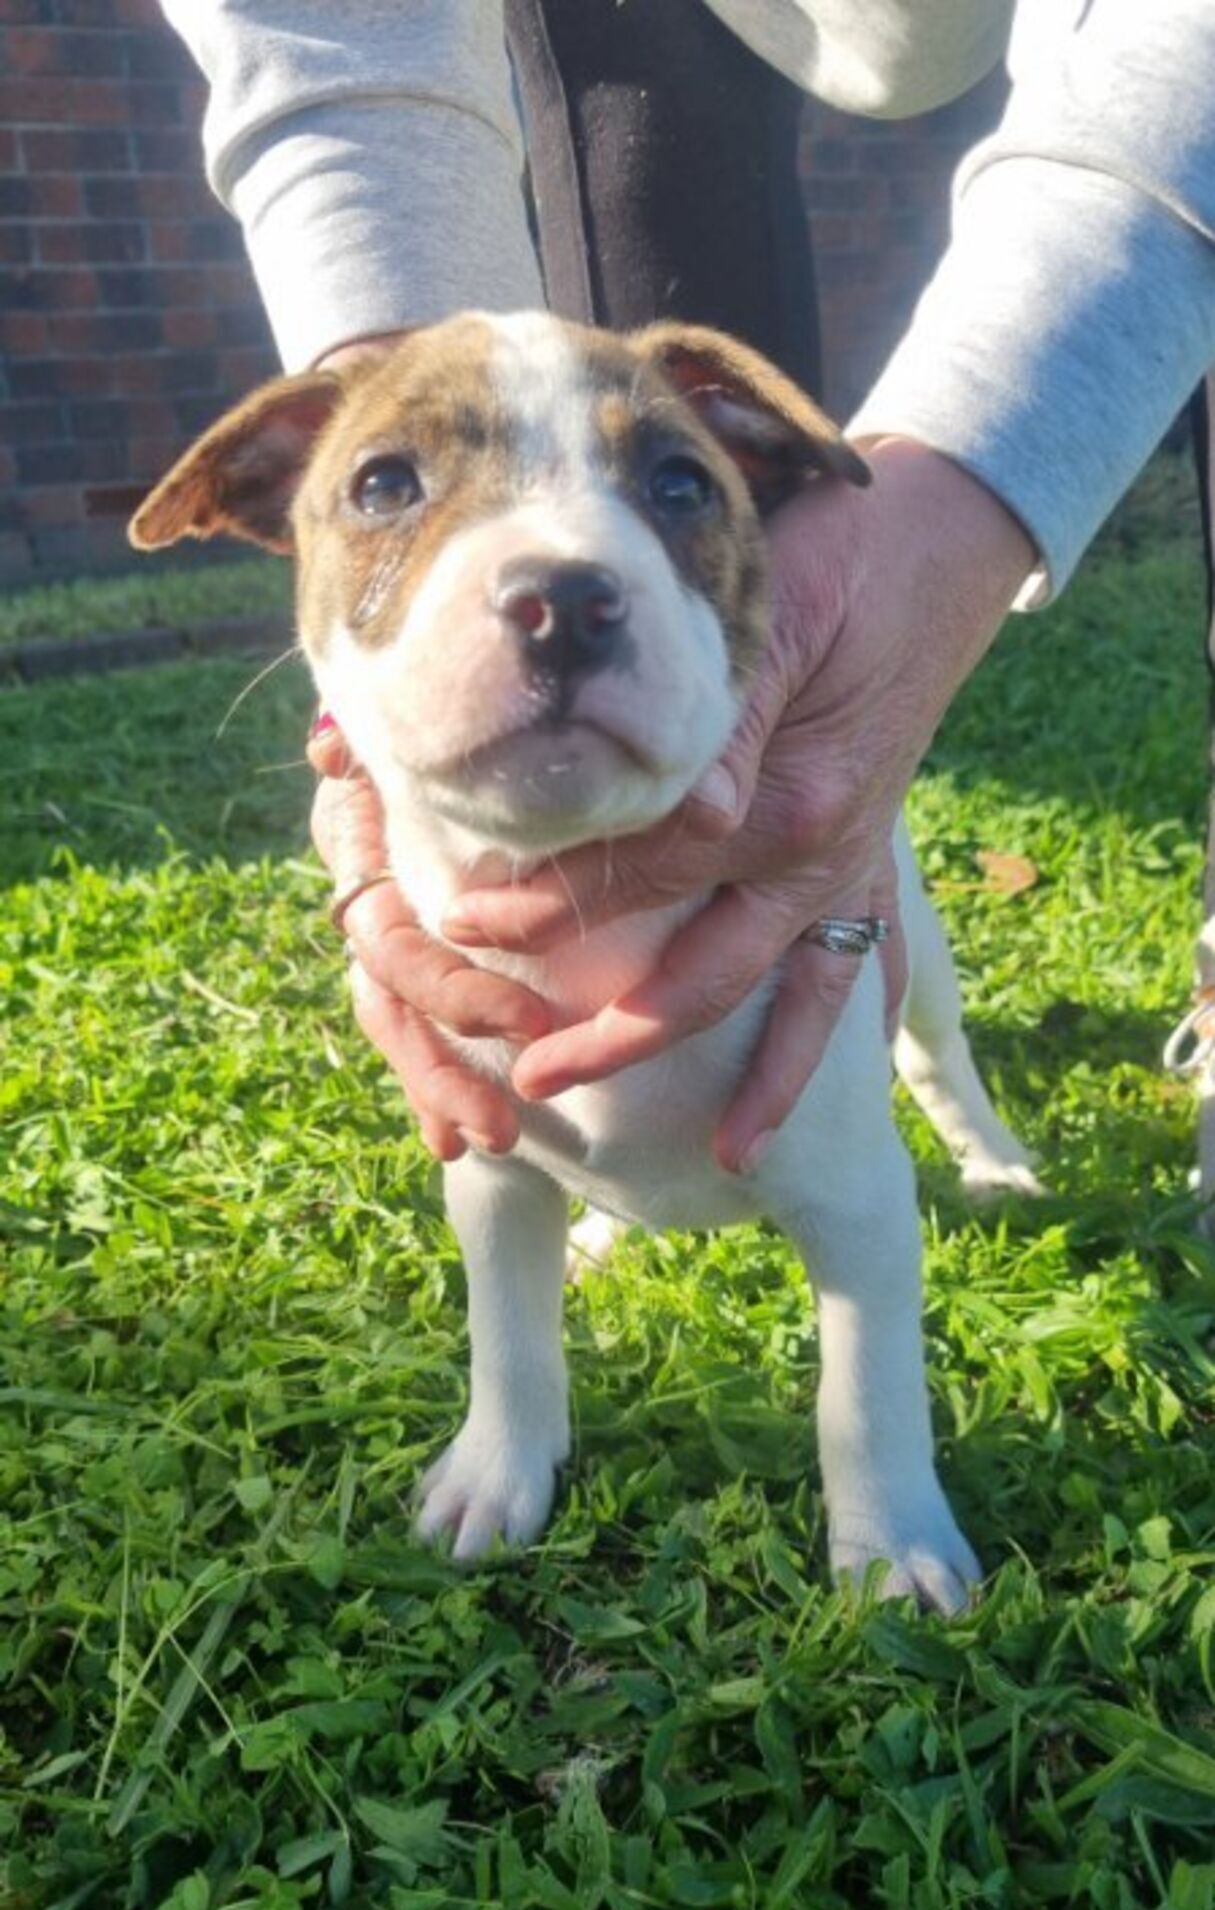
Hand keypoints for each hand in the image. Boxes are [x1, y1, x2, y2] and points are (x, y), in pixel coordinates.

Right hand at [308, 719, 550, 1160]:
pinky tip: (448, 1144)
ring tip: (492, 1141)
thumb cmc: (459, 704)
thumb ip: (373, 735)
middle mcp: (368, 895)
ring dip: (437, 1086)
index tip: (524, 1021)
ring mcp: (387, 929)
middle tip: (504, 1123)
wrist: (478, 701)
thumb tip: (329, 751)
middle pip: (394, 999)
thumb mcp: (420, 721)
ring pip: (396, 1023)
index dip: (451, 988)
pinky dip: (430, 1087)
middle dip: (444, 1064)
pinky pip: (413, 1030)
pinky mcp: (419, 955)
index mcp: (368, 845)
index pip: (394, 941)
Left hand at [439, 439, 1035, 1170]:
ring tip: (717, 1160)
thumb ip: (720, 723)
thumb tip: (694, 817)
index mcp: (781, 798)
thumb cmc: (822, 562)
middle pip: (705, 973)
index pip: (641, 876)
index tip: (460, 923)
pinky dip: (832, 1046)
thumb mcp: (763, 617)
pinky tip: (795, 1112)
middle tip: (530, 1076)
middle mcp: (821, 854)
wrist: (930, 546)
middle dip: (613, 1031)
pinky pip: (861, 976)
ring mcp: (850, 870)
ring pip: (792, 1004)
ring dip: (755, 1084)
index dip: (546, 904)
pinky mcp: (869, 867)